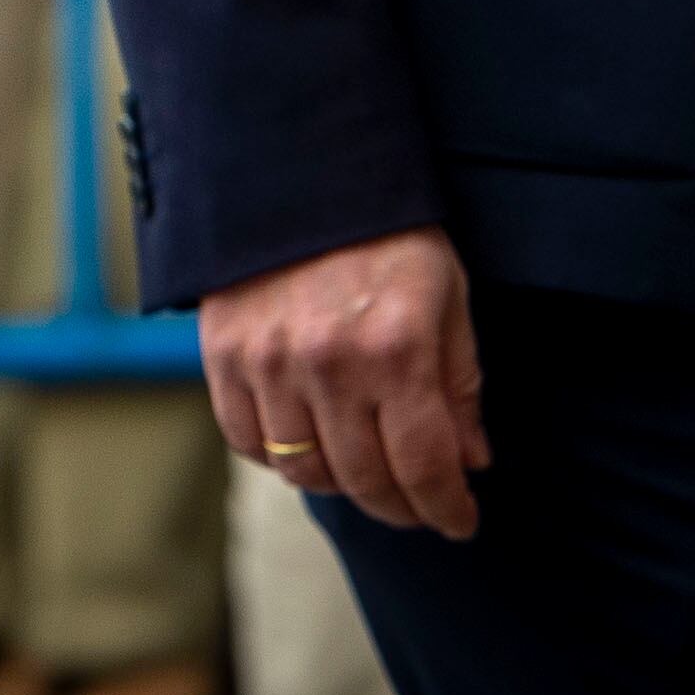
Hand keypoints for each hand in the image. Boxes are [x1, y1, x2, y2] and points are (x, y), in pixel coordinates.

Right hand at [199, 225, 489, 539]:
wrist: (298, 172)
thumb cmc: (386, 235)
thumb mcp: (446, 298)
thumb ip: (459, 384)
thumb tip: (469, 462)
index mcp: (397, 349)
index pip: (425, 466)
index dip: (447, 509)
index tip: (460, 522)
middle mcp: (330, 364)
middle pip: (365, 480)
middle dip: (402, 507)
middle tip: (417, 506)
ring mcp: (269, 362)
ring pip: (305, 471)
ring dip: (342, 484)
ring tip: (363, 470)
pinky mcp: (224, 355)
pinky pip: (248, 443)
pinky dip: (280, 458)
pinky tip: (307, 442)